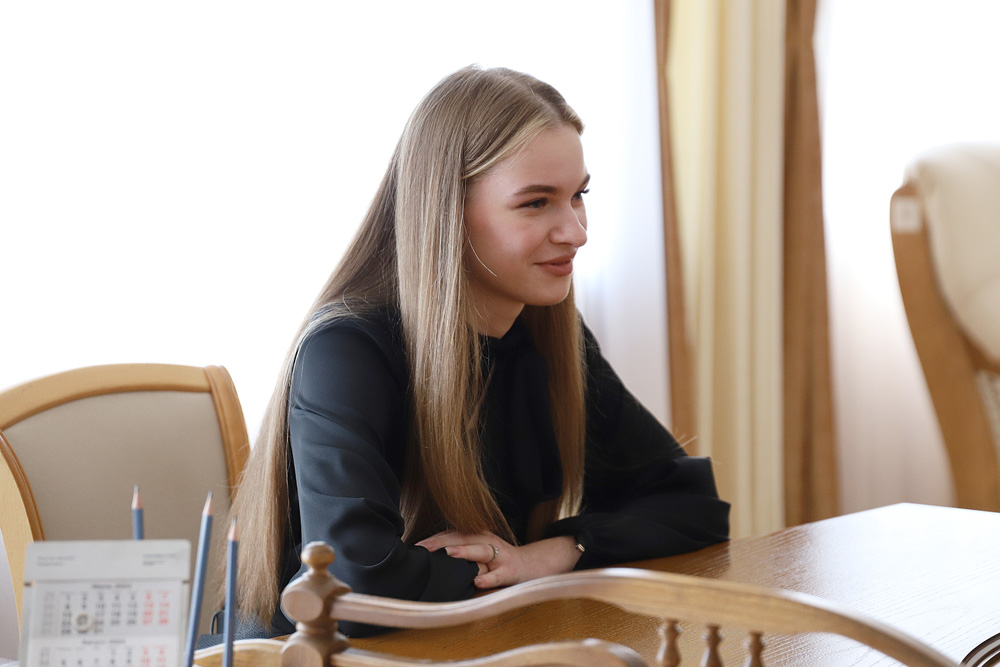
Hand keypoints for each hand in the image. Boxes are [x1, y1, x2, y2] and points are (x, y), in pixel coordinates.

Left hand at [415, 531, 580, 588]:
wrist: (532, 565)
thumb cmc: (499, 560)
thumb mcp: (479, 551)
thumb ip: (460, 551)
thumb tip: (431, 557)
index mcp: (478, 536)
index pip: (452, 534)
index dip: (434, 538)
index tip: (416, 545)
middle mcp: (487, 542)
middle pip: (462, 538)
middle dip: (441, 543)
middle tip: (423, 548)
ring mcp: (499, 556)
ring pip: (480, 551)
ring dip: (464, 552)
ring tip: (448, 554)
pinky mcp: (510, 571)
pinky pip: (498, 575)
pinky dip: (488, 578)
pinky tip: (477, 582)